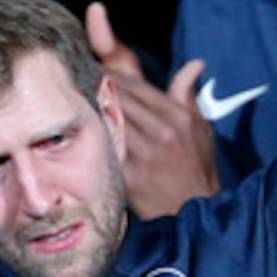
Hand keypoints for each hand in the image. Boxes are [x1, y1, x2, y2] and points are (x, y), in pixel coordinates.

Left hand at [84, 3, 218, 217]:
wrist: (197, 212)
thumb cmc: (197, 168)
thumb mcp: (201, 129)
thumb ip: (188, 96)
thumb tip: (195, 64)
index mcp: (178, 117)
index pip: (136, 86)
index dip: (111, 77)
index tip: (95, 73)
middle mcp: (163, 132)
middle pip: (118, 99)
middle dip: (95, 89)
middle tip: (77, 83)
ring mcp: (146, 155)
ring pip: (108, 121)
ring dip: (90, 110)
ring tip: (76, 103)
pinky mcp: (131, 175)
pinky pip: (106, 149)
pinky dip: (94, 138)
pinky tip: (82, 133)